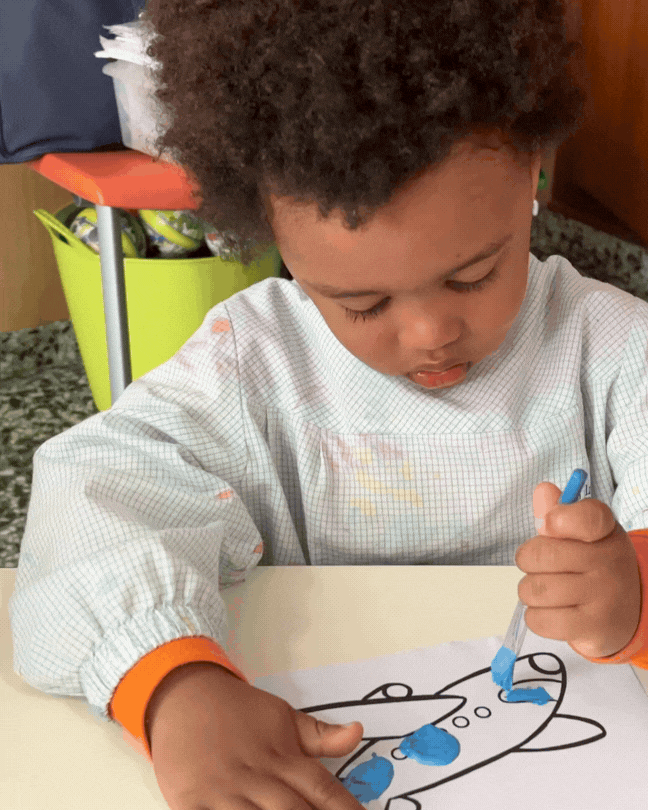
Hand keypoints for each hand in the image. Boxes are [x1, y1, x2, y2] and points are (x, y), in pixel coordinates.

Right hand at [145, 661, 364, 809]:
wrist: (183, 695)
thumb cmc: (237, 710)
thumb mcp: (282, 716)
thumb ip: (319, 735)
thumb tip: (358, 732)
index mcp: (282, 755)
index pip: (323, 789)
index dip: (345, 809)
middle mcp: (256, 774)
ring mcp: (223, 791)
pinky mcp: (191, 803)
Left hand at [515, 482, 641, 658]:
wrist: (627, 610)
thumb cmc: (592, 565)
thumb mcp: (581, 535)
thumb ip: (559, 512)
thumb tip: (543, 490)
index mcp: (605, 531)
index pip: (587, 517)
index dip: (560, 518)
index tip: (548, 526)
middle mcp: (609, 561)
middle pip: (542, 555)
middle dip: (527, 560)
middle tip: (536, 566)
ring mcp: (605, 596)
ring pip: (536, 589)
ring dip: (528, 591)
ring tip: (543, 590)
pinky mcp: (595, 627)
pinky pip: (541, 620)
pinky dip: (535, 617)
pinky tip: (549, 611)